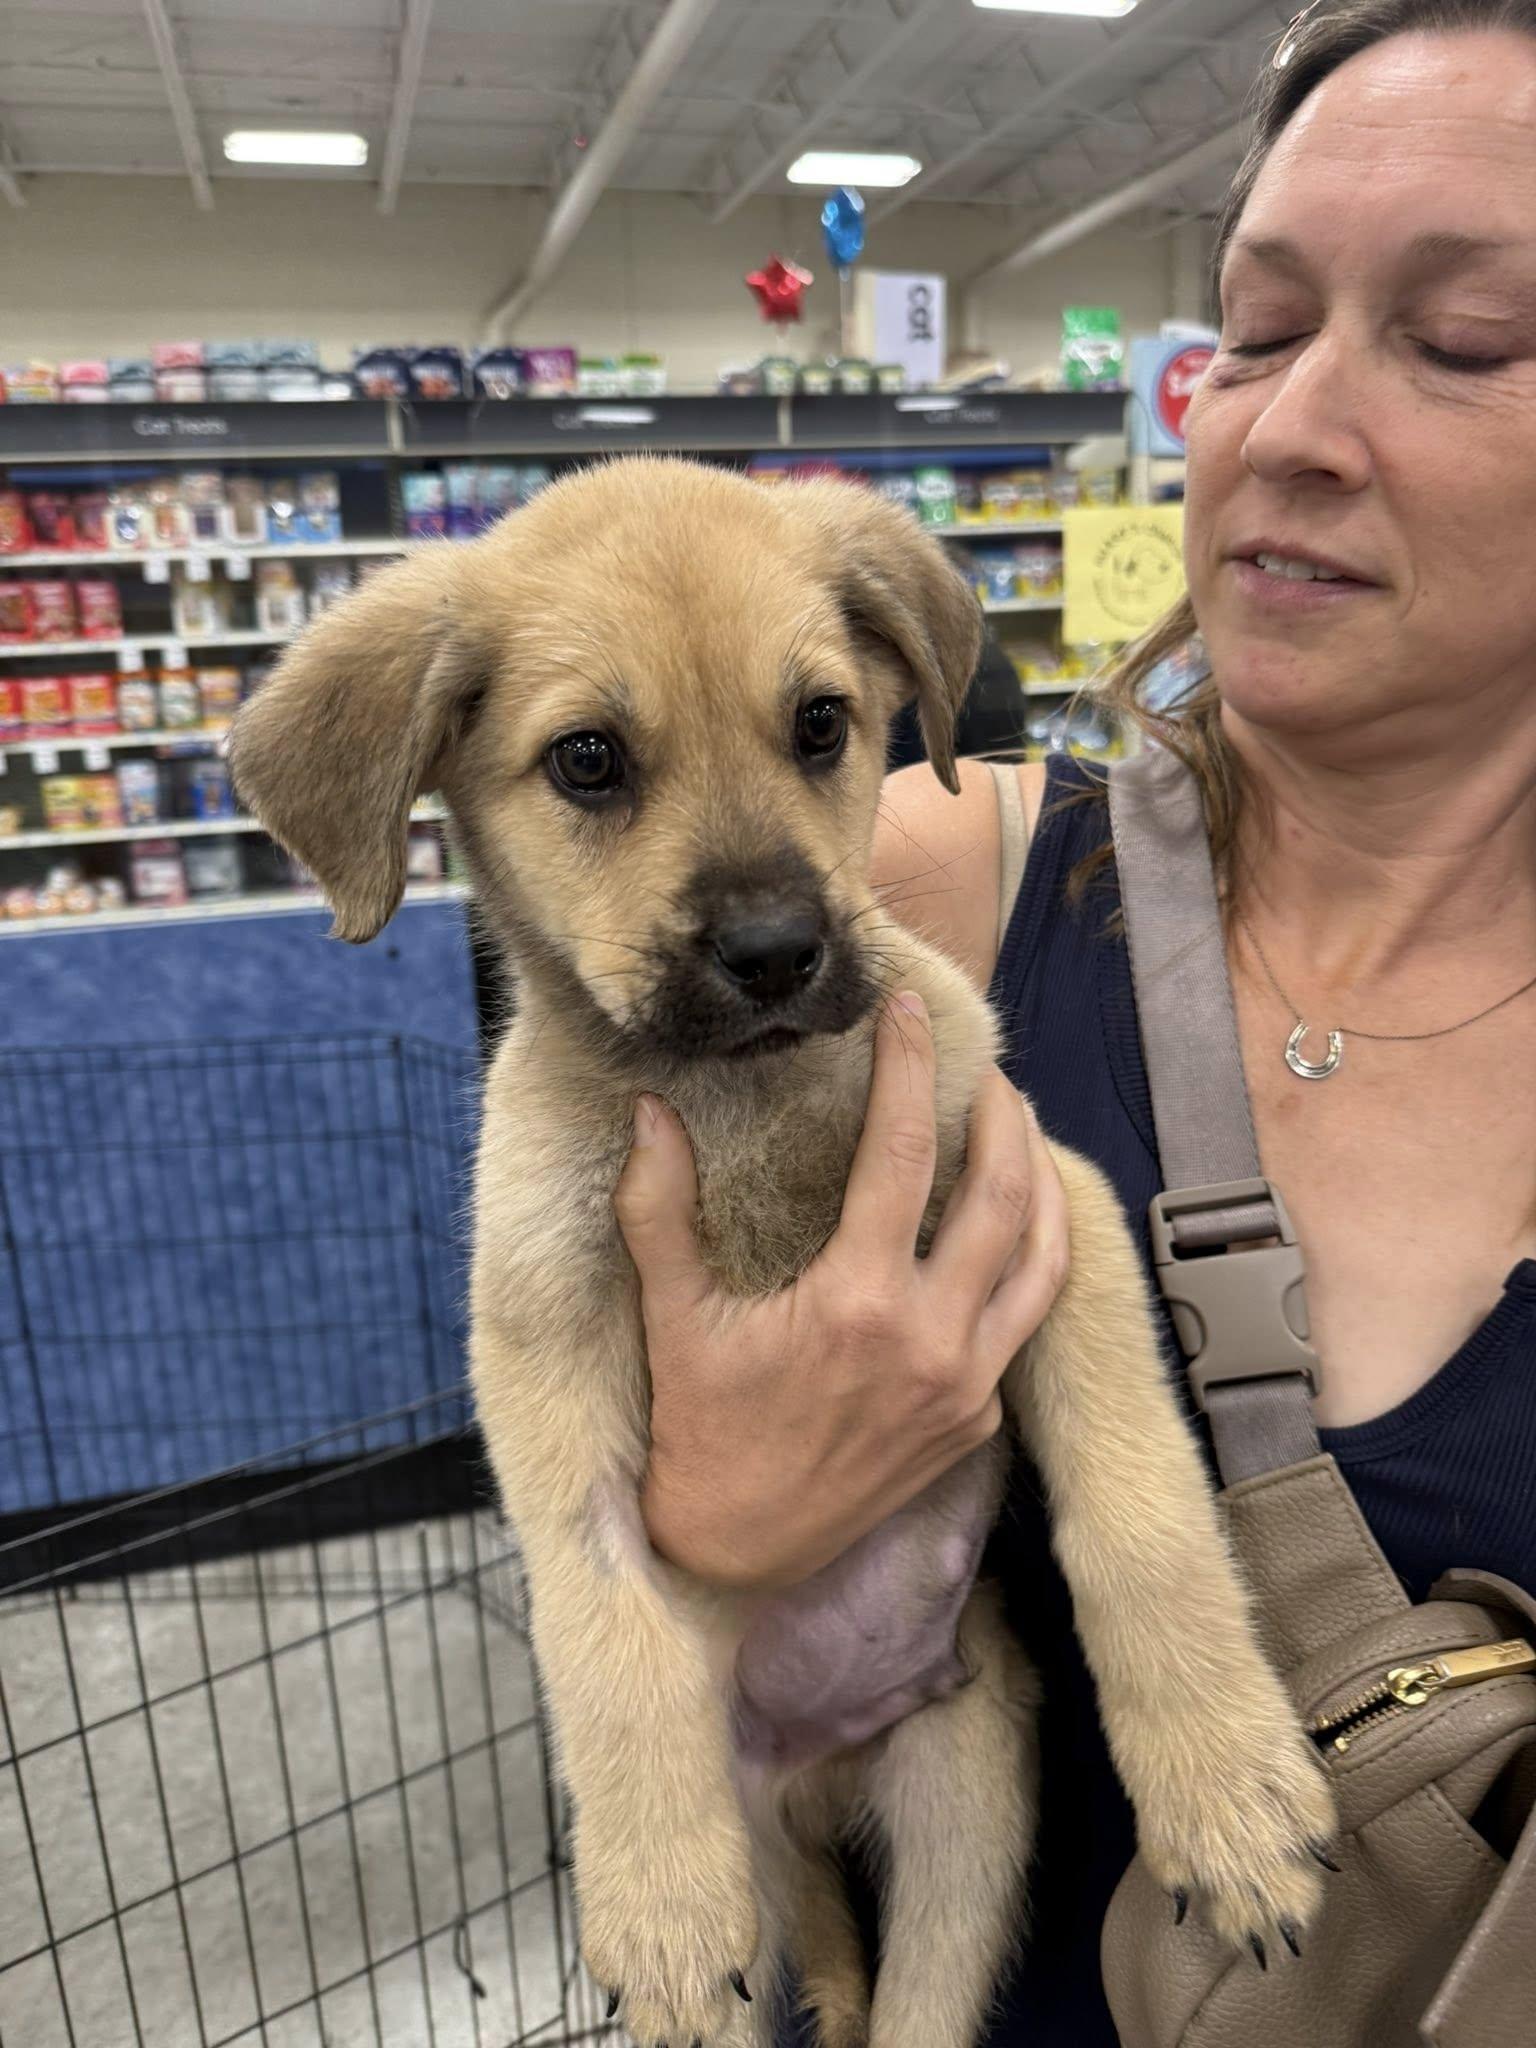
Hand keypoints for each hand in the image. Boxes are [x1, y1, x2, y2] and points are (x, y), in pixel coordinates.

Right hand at [614, 992, 1069, 1590]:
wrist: (735, 1555)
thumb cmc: (699, 1432)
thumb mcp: (673, 1319)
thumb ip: (660, 1211)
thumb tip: (648, 1112)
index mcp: (856, 1304)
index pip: (902, 1155)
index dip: (909, 1070)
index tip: (908, 1015)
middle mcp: (930, 1341)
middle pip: (1000, 1195)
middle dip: (1003, 1116)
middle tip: (987, 1070)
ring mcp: (965, 1386)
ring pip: (1042, 1259)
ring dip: (1041, 1182)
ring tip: (1024, 1132)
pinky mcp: (976, 1420)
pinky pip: (1025, 1320)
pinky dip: (1031, 1257)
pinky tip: (1012, 1225)